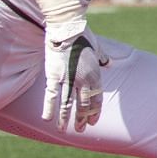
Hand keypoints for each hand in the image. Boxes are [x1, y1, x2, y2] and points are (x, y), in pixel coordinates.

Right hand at [42, 14, 107, 131]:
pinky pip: (52, 96)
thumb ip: (103, 57)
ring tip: (65, 130)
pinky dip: (50, 108)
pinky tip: (48, 119)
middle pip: (84, 105)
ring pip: (68, 104)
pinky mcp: (54, 75)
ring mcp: (69, 78)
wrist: (68, 26)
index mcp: (95, 74)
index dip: (94, 112)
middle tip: (81, 129)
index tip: (93, 121)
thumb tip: (108, 62)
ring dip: (67, 119)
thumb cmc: (83, 34)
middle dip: (83, 119)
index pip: (96, 99)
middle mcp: (83, 79)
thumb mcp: (98, 47)